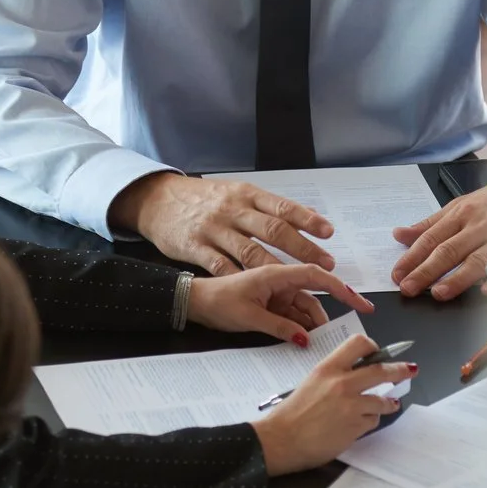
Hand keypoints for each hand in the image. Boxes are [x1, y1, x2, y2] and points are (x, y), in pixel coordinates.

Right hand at [109, 173, 335, 277]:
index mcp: (246, 195)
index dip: (307, 219)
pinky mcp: (196, 248)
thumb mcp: (238, 194)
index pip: (282, 206)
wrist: (158, 199)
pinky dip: (240, 279)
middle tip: (327, 264)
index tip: (328, 232)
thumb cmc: (204, 199)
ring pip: (250, 251)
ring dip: (278, 267)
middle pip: (272, 230)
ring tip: (299, 282)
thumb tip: (309, 214)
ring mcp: (214, 230)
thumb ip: (271, 207)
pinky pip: (221, 266)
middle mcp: (233, 211)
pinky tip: (258, 293)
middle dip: (302, 248)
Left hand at [188, 261, 373, 341]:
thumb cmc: (217, 301)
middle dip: (328, 315)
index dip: (342, 289)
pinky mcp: (271, 305)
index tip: (360, 303)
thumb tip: (305, 338)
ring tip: (320, 343)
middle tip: (342, 334)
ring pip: (304, 310)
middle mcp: (280, 282)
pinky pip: (292, 316)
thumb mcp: (249, 318)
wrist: (195, 303)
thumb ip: (280, 327)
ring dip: (312, 325)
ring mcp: (276, 294)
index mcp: (276, 275)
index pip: (317, 278)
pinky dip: (299, 328)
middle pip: (314, 297)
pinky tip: (305, 341)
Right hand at [253, 335, 415, 473]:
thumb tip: (354, 376)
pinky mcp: (356, 426)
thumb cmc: (290, 414)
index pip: (358, 344)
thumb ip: (333, 377)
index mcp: (328, 368)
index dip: (372, 347)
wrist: (281, 440)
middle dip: (399, 370)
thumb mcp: (310, 383)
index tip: (377, 353)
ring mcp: (351, 405)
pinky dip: (370, 421)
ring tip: (390, 404)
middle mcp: (342, 383)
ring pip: (383, 400)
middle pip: (381, 370)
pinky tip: (360, 424)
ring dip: (388, 403)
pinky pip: (373, 420)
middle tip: (409, 370)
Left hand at [388, 167, 486, 300]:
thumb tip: (399, 235)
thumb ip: (431, 223)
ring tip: (439, 293)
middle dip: (426, 271)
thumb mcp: (461, 204)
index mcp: (461, 213)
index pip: (431, 238)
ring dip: (457, 278)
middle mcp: (479, 225)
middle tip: (408, 288)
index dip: (412, 257)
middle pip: (449, 250)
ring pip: (477, 259)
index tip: (397, 274)